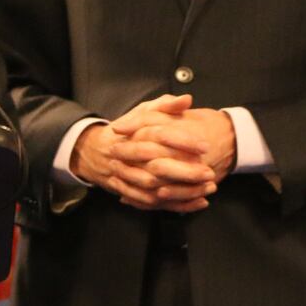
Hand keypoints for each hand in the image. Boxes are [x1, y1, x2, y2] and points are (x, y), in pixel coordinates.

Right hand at [71, 96, 214, 212]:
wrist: (96, 151)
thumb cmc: (127, 130)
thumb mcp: (144, 112)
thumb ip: (165, 105)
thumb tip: (186, 99)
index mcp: (136, 132)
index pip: (160, 135)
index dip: (183, 141)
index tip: (204, 146)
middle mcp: (130, 154)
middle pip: (158, 165)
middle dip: (185, 171)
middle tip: (209, 172)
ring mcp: (127, 175)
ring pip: (156, 188)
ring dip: (183, 191)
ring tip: (208, 188)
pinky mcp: (129, 191)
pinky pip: (153, 202)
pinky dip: (175, 205)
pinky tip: (198, 202)